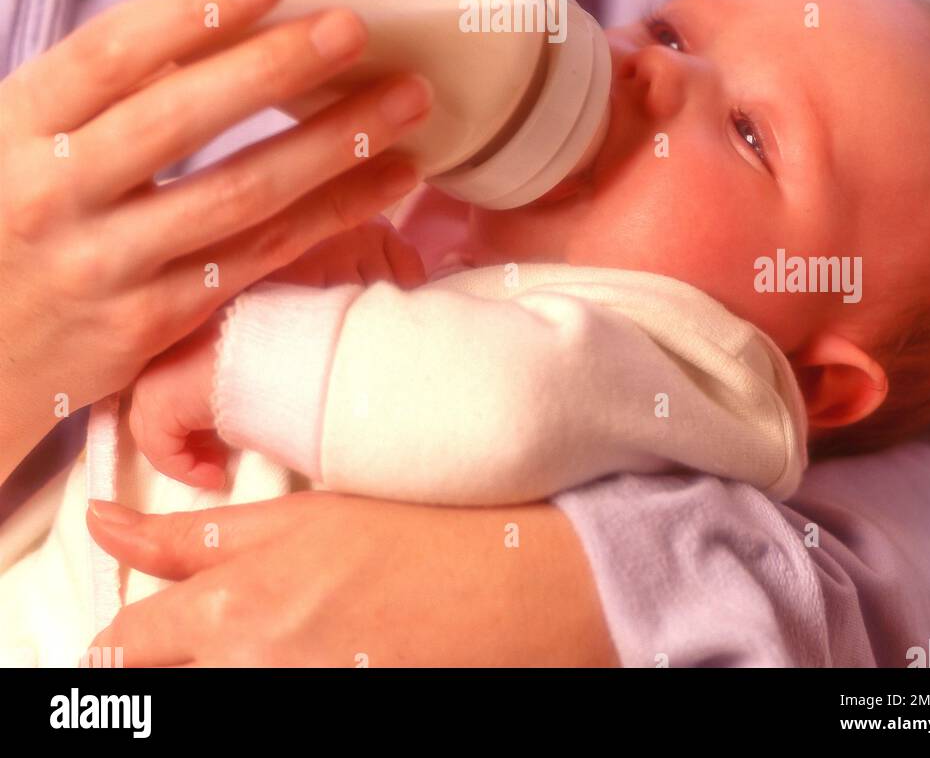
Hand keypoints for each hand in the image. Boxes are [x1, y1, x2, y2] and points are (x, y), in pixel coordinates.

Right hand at [0, 0, 431, 482]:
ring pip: (236, 198)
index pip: (107, 55)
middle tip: (354, 30)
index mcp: (16, 127)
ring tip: (408, 101)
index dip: (189, 12)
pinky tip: (390, 180)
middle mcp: (54, 195)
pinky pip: (256, 261)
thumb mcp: (16, 136)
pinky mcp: (150, 326)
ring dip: (332, 147)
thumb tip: (209, 3)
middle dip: (274, 70)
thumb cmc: (4, 216)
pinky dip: (330, 218)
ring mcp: (105, 267)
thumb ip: (100, 85)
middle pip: (178, 122)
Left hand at [86, 494, 616, 666]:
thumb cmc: (414, 534)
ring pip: (206, 695)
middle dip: (161, 662)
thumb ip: (192, 536)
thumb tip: (103, 528)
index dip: (119, 639)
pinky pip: (261, 711)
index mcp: (235, 604)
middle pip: (151, 683)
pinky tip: (306, 657)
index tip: (134, 631)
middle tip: (207, 634)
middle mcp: (250, 665)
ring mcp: (291, 699)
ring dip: (215, 668)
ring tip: (276, 639)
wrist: (515, 585)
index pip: (120, 647)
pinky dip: (266, 681)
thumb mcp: (300, 517)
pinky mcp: (327, 723)